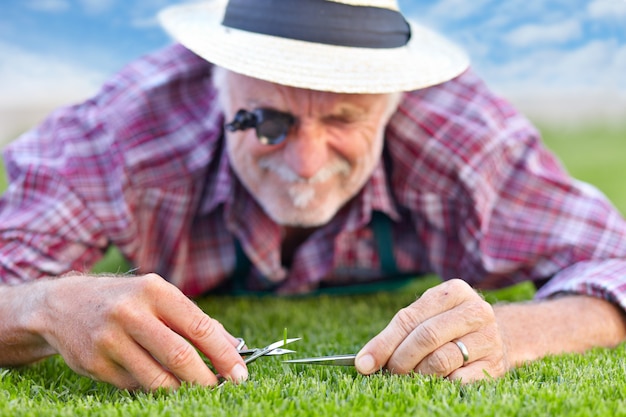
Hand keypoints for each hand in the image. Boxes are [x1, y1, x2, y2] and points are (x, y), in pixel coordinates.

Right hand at [34, 273, 246, 390]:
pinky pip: (134, 385)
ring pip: (157, 379)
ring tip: (192, 386)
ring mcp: (109, 339)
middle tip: (220, 388)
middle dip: (206, 378)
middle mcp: (130, 312)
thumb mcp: (159, 297)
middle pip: (180, 355)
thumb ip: (196, 321)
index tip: (240, 373)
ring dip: (181, 389)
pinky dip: (151, 387)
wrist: (62, 305)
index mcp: (154, 290)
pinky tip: (154, 377)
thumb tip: (234, 347)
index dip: (224, 355)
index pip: (199, 327)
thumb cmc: (126, 300)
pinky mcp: (94, 363)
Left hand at [355, 279, 508, 381]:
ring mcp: (489, 337)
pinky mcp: (496, 364)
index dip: (385, 343)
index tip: (364, 364)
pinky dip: (440, 383)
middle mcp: (475, 310)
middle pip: (427, 337)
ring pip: (442, 360)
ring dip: (419, 373)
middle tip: (390, 372)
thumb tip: (364, 362)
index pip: (410, 318)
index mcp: (454, 291)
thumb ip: (395, 335)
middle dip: (401, 359)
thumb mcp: (425, 317)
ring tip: (411, 374)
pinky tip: (435, 379)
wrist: (498, 336)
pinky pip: (459, 380)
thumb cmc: (449, 325)